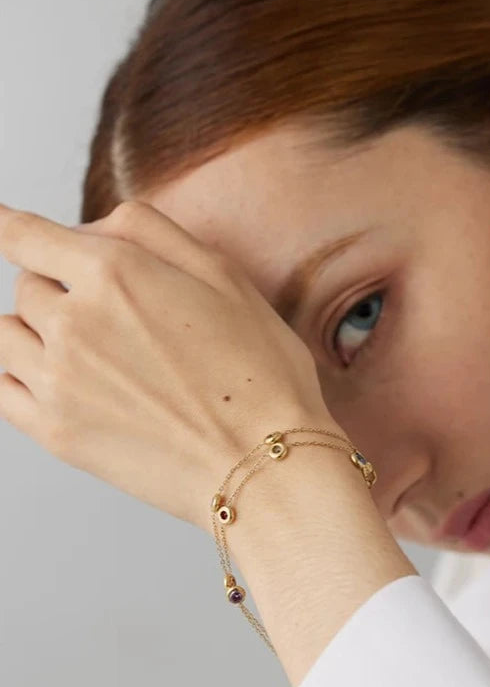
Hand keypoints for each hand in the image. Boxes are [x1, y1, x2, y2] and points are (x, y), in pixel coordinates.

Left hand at [0, 201, 335, 531]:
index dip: (5, 224)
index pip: (24, 235)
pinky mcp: (56, 432)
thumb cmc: (261, 371)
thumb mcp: (225, 276)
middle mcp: (74, 322)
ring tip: (91, 346)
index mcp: (115, 274)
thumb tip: (91, 226)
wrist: (265, 462)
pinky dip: (18, 372)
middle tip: (113, 308)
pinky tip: (57, 376)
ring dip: (37, 328)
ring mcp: (58, 381)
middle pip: (28, 285)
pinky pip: (2, 387)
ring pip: (7, 334)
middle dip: (59, 284)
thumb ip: (152, 232)